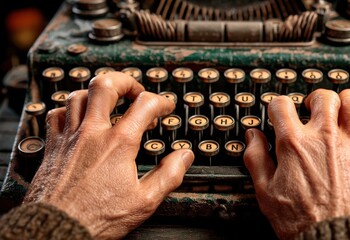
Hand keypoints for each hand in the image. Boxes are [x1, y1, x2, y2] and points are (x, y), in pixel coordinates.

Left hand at [23, 72, 193, 238]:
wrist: (57, 229)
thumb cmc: (97, 218)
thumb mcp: (144, 201)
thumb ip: (169, 175)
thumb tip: (184, 156)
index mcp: (119, 143)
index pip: (145, 105)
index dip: (161, 101)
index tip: (165, 107)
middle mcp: (92, 133)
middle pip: (106, 85)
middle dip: (125, 82)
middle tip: (135, 92)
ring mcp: (70, 137)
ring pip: (79, 94)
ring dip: (98, 94)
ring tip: (110, 102)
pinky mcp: (53, 146)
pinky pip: (57, 113)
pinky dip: (70, 109)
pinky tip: (79, 117)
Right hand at [243, 89, 349, 237]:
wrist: (337, 238)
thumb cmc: (301, 220)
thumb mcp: (265, 192)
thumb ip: (256, 158)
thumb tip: (253, 136)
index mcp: (294, 144)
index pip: (281, 105)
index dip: (276, 106)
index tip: (278, 113)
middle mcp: (323, 137)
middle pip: (322, 97)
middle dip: (313, 99)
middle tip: (310, 109)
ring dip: (342, 101)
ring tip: (336, 110)